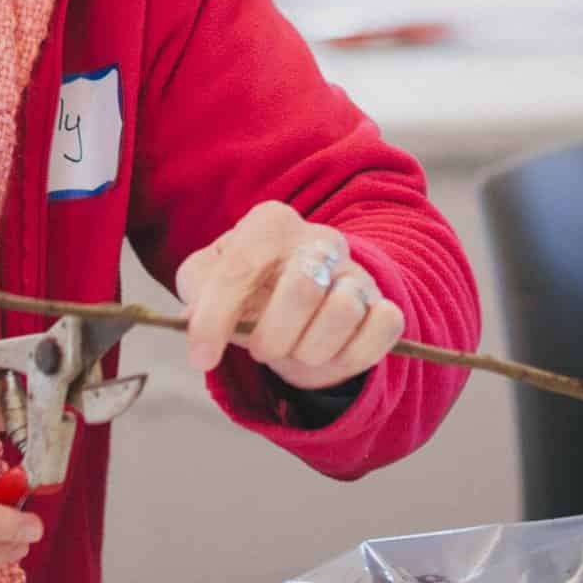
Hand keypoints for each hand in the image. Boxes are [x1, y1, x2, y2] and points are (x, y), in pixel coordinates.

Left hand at [175, 201, 404, 390]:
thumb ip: (196, 291)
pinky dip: (355, 353)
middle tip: (261, 348)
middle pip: (302, 288)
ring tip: (295, 350)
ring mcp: (356, 271)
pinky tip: (331, 355)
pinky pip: (385, 327)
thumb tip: (197, 324)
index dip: (216, 320)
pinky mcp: (383, 303)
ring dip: (309, 350)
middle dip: (272, 337)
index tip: (201, 358)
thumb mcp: (207, 280)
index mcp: (270, 224)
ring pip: (345, 311)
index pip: (241, 269)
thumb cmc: (245, 287)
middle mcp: (319, 240)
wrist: (295, 298)